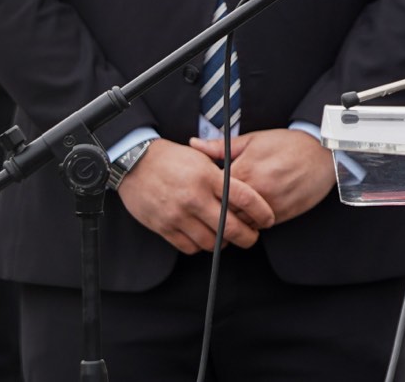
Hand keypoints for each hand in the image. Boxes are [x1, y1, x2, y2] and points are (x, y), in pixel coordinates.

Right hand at [115, 138, 274, 253]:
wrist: (136, 163)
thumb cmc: (172, 159)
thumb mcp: (202, 158)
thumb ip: (223, 175)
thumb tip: (246, 191)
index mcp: (208, 177)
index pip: (244, 198)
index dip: (261, 212)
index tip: (269, 219)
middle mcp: (194, 198)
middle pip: (230, 227)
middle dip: (247, 237)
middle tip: (252, 236)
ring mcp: (178, 215)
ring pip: (211, 242)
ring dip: (223, 243)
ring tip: (227, 237)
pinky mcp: (163, 227)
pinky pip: (189, 247)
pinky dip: (201, 246)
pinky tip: (205, 237)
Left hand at [192, 129, 335, 224]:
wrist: (324, 152)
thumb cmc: (290, 144)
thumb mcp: (254, 139)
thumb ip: (221, 146)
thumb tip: (195, 144)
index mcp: (245, 170)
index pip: (213, 192)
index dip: (205, 195)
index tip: (202, 194)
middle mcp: (257, 190)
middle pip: (224, 212)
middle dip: (216, 212)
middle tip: (210, 210)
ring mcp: (270, 204)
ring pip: (241, 223)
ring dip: (234, 221)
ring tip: (230, 214)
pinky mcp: (283, 214)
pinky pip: (259, 227)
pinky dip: (252, 223)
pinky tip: (249, 215)